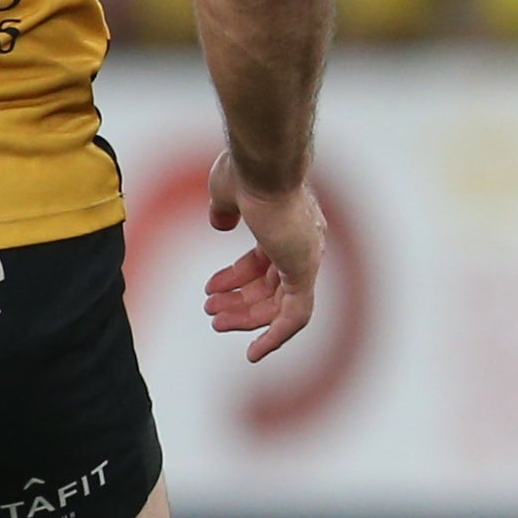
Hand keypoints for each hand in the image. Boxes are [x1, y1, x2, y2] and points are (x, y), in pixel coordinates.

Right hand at [203, 150, 323, 363]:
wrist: (263, 164)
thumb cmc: (248, 171)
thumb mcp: (227, 193)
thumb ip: (225, 210)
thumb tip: (221, 222)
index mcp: (285, 225)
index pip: (264, 262)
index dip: (237, 278)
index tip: (212, 289)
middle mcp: (301, 243)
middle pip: (272, 285)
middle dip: (240, 302)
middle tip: (212, 312)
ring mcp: (305, 257)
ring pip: (280, 303)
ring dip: (248, 318)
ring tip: (216, 322)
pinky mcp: (304, 270)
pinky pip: (296, 315)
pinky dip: (277, 336)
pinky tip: (255, 353)